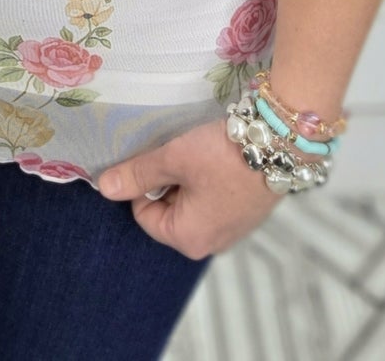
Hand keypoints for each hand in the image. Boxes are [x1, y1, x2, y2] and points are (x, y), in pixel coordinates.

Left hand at [97, 117, 281, 258]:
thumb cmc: (223, 155)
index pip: (144, 215)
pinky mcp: (247, 213)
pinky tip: (219, 158)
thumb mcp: (174, 159)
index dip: (144, 184)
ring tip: (200, 154)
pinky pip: (214, 200)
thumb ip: (138, 175)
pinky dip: (210, 179)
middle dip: (168, 181)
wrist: (280, 142)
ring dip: (189, 178)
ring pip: (191, 202)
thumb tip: (104, 188)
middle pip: (169, 210)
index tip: (159, 158)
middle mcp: (211, 243)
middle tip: (180, 154)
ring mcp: (233, 230)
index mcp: (189, 239)